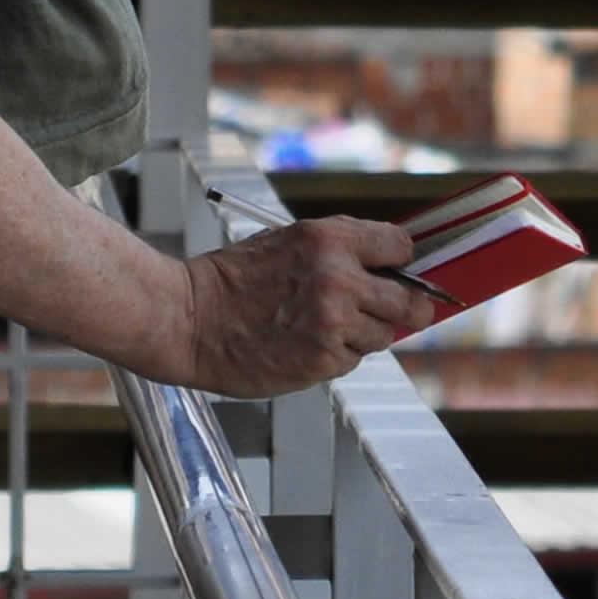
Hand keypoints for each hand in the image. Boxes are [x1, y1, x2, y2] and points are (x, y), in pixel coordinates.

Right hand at [170, 215, 438, 395]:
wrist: (190, 319)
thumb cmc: (234, 280)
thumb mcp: (290, 242)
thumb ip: (339, 250)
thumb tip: (388, 266)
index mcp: (330, 239)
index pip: (401, 246)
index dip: (401, 261)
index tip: (399, 271)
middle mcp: (339, 278)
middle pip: (408, 298)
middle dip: (405, 307)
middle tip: (400, 311)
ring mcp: (333, 321)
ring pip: (383, 334)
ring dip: (364, 334)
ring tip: (325, 328)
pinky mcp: (322, 359)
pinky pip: (353, 359)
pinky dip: (337, 355)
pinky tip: (305, 344)